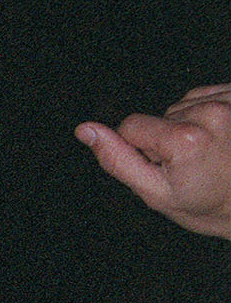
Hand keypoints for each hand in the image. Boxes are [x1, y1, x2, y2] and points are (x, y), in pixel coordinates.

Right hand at [77, 86, 230, 237]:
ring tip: (206, 153)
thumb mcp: (154, 192)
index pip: (131, 126)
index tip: (164, 167)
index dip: (140, 149)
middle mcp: (209, 114)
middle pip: (160, 116)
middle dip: (167, 138)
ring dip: (188, 127)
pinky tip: (216, 139)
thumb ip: (116, 159)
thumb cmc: (205, 204)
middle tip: (190, 165)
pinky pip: (203, 98)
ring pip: (181, 107)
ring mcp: (227, 102)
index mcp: (185, 139)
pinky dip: (205, 116)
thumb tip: (86, 130)